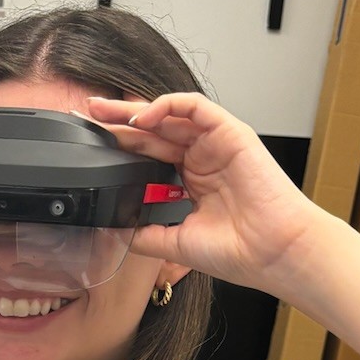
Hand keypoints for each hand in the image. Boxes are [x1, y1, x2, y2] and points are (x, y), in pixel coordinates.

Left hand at [85, 92, 330, 298]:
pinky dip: (168, 106)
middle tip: (86, 115)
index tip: (89, 146)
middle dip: (117, 122)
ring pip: (169, 114)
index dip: (119, 148)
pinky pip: (194, 107)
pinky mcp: (230, 132)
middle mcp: (201, 159)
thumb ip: (146, 234)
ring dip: (135, 110)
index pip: (147, 156)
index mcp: (190, 181)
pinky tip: (144, 117)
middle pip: (152, 132)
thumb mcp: (177, 244)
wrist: (273, 253)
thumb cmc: (239, 251)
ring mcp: (215, 143)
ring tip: (104, 111)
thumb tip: (115, 230)